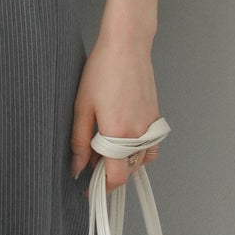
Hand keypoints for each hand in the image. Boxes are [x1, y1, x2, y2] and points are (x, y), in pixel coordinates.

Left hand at [69, 33, 161, 192]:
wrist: (127, 46)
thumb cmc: (102, 70)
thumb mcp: (82, 106)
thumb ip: (80, 141)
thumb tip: (77, 167)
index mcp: (118, 133)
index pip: (115, 177)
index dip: (101, 187)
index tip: (88, 188)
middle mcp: (138, 134)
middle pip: (128, 171)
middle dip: (109, 172)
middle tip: (90, 161)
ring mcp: (150, 127)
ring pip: (141, 161)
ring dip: (125, 162)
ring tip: (106, 148)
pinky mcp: (156, 118)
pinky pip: (150, 147)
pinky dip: (138, 151)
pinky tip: (123, 138)